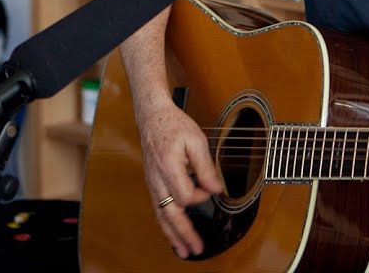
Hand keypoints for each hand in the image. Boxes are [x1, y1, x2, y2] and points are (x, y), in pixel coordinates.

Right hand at [136, 99, 224, 258]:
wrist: (152, 117)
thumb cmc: (174, 125)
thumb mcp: (196, 140)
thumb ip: (205, 167)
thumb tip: (216, 189)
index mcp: (169, 167)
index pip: (186, 196)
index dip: (201, 196)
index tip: (210, 187)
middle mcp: (158, 179)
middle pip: (170, 214)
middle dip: (183, 234)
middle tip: (196, 249)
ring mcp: (153, 183)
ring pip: (161, 215)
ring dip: (173, 235)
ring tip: (183, 251)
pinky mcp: (152, 184)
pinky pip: (157, 208)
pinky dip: (165, 224)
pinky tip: (172, 233)